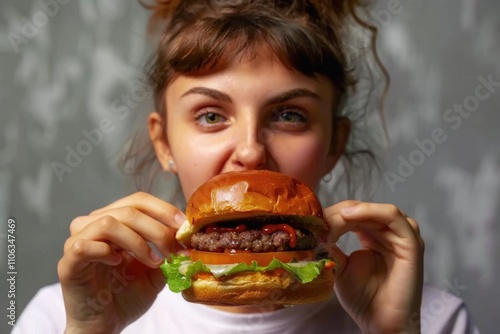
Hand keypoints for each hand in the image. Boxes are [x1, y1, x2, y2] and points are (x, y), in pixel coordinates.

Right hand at [57, 192, 186, 333]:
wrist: (105, 326)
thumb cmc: (127, 296)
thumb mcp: (156, 270)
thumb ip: (168, 252)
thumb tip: (188, 237)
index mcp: (113, 221)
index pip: (138, 201)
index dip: (163, 209)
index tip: (183, 226)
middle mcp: (92, 225)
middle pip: (128, 210)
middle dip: (157, 229)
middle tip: (173, 249)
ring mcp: (77, 241)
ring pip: (108, 222)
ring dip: (137, 241)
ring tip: (152, 261)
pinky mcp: (67, 263)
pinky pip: (85, 245)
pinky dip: (106, 252)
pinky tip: (119, 263)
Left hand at [324, 201, 423, 333]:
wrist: (380, 323)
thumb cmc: (363, 298)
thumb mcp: (339, 266)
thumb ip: (330, 247)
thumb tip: (312, 231)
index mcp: (372, 236)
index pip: (354, 215)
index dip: (333, 214)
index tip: (311, 220)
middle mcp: (389, 234)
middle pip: (365, 210)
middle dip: (341, 211)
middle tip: (320, 217)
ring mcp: (402, 238)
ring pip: (379, 210)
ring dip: (356, 210)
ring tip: (336, 217)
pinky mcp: (411, 244)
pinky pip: (394, 217)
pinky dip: (372, 211)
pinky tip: (350, 216)